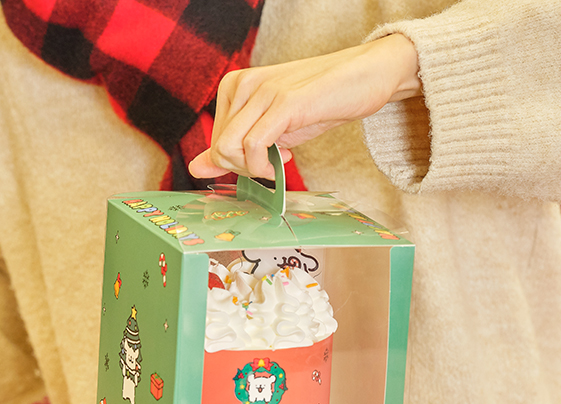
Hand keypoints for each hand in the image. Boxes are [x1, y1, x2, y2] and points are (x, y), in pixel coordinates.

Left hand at [188, 34, 420, 180]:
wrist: (364, 76)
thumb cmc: (321, 101)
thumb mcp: (272, 127)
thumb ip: (233, 147)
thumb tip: (197, 168)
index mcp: (235, 85)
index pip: (214, 142)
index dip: (238, 162)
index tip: (266, 158)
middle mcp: (243, 84)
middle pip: (219, 149)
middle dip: (244, 169)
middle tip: (273, 164)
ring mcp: (262, 91)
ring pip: (229, 149)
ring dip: (254, 169)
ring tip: (280, 162)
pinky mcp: (284, 102)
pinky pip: (254, 146)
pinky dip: (265, 165)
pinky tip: (287, 159)